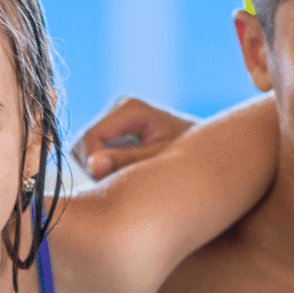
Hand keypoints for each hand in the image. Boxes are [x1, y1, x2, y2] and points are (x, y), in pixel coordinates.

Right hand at [71, 97, 195, 178]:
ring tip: (126, 179)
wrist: (209, 152)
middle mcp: (120, 107)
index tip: (109, 185)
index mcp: (131, 108)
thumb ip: (127, 162)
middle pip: (84, 142)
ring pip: (86, 148)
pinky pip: (95, 151)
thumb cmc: (191, 158)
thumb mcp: (159, 162)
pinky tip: (126, 174)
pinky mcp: (117, 128)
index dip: (92, 164)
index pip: (90, 137)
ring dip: (99, 169)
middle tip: (120, 185)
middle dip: (95, 167)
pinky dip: (104, 166)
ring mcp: (117, 116)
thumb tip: (93, 166)